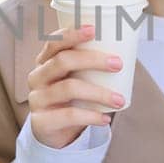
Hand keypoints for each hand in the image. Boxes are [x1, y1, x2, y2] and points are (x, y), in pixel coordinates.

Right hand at [26, 25, 124, 148]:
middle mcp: (37, 77)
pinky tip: (105, 118)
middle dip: (92, 60)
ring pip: (69, 89)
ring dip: (99, 93)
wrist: (54, 132)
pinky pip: (69, 116)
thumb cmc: (70, 98)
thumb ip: (89, 65)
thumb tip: (126, 47)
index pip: (53, 42)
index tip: (93, 30)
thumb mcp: (75, 78)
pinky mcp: (41, 121)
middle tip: (117, 64)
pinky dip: (91, 116)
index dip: (71, 34)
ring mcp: (37, 99)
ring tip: (119, 100)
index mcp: (44, 62)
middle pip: (62, 61)